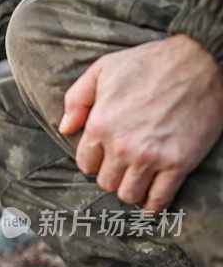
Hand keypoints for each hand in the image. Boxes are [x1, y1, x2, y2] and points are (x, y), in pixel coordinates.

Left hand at [59, 34, 222, 212]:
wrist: (201, 60)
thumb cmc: (149, 63)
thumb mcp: (102, 70)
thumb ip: (77, 100)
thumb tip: (65, 128)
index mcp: (100, 125)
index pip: (86, 164)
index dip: (95, 162)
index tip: (105, 158)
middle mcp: (122, 146)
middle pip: (106, 183)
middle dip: (113, 176)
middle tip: (123, 167)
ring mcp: (151, 157)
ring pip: (129, 194)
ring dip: (131, 191)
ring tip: (137, 181)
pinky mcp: (179, 163)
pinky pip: (159, 199)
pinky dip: (154, 206)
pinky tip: (152, 203)